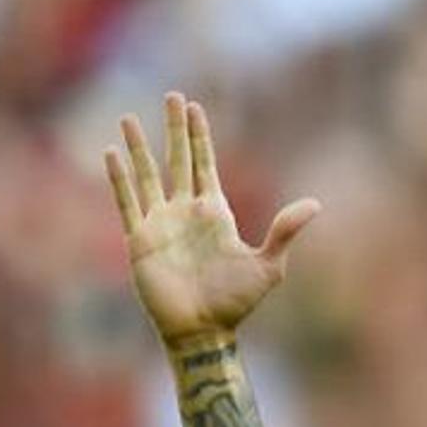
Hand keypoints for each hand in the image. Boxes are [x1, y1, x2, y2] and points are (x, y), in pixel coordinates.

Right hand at [105, 92, 321, 354]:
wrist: (203, 332)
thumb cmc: (235, 304)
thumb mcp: (268, 266)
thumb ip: (285, 232)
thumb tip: (316, 204)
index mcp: (214, 213)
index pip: (205, 164)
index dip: (200, 136)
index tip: (194, 107)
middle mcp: (185, 212)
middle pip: (177, 159)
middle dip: (175, 128)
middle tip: (172, 95)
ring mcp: (161, 224)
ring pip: (147, 175)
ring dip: (139, 146)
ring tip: (129, 118)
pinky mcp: (140, 240)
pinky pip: (128, 202)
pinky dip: (119, 178)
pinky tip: (111, 153)